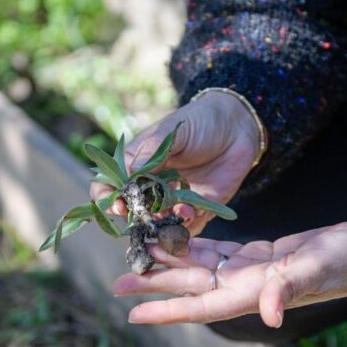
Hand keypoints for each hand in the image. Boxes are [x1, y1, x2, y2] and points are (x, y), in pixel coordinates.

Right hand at [90, 90, 260, 235]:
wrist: (238, 126)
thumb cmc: (201, 121)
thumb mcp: (173, 131)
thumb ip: (152, 152)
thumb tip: (129, 174)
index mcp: (138, 163)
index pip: (111, 184)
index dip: (108, 197)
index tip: (118, 204)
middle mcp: (152, 184)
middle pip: (132, 209)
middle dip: (137, 217)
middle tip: (147, 216)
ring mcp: (173, 198)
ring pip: (158, 222)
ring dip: (162, 223)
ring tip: (176, 210)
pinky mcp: (197, 207)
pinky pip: (186, 225)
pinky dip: (185, 224)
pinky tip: (191, 210)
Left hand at [113, 217, 346, 327]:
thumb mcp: (320, 267)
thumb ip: (292, 287)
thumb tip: (269, 313)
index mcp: (256, 292)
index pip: (202, 306)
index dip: (167, 308)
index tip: (132, 310)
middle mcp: (249, 286)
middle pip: (192, 288)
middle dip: (156, 284)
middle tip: (117, 278)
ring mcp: (254, 271)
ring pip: (202, 269)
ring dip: (171, 263)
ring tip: (138, 254)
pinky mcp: (262, 255)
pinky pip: (221, 252)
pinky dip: (197, 245)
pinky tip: (176, 237)